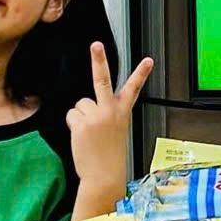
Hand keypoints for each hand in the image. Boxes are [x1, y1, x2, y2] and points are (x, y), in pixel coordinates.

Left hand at [68, 41, 151, 194]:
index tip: (148, 60)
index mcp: (122, 113)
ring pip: (80, 104)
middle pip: (102, 80)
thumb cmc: (109, 155)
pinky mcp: (81, 124)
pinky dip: (73, 125)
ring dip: (80, 117)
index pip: (133, 88)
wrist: (104, 176)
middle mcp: (110, 111)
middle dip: (99, 60)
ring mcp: (95, 116)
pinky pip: (71, 115)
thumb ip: (104, 113)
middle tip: (96, 44)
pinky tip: (82, 137)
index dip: (141, 73)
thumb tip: (85, 106)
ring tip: (89, 133)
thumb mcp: (115, 130)